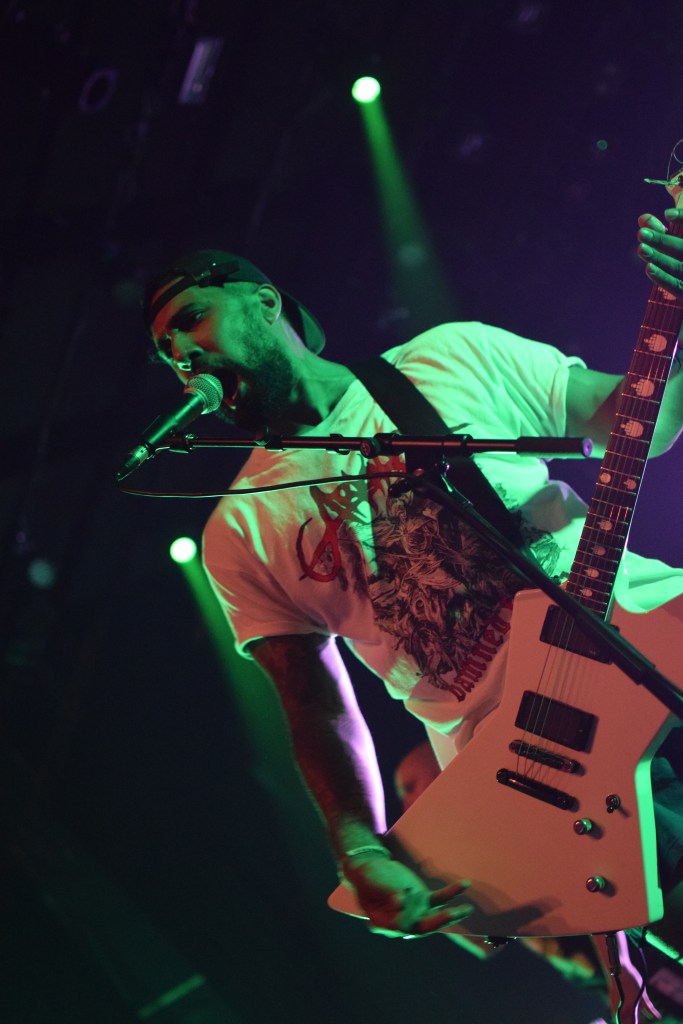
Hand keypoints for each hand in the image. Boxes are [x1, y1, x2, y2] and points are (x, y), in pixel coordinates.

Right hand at [341, 852, 472, 937]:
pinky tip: (463, 884)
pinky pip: (439, 900)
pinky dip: (451, 893)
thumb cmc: (367, 877)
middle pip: (423, 927)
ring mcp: (415, 912)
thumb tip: (400, 901)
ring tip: (467, 909)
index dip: (404, 916)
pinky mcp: (423, 900)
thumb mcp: (370, 882)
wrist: (371, 869)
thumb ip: (385, 892)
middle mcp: (403, 922)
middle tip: (450, 914)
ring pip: (435, 915)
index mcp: (385, 923)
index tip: (400, 899)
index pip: (400, 926)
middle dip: (438, 921)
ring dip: (452, 913)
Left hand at [637, 210, 682, 294]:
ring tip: (641, 248)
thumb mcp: (674, 244)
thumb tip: (641, 219)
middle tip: (641, 233)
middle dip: (662, 241)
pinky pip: (677, 287)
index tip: (667, 213)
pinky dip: (663, 278)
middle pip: (682, 249)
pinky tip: (649, 268)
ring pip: (678, 268)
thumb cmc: (679, 259)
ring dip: (659, 258)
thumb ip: (661, 230)